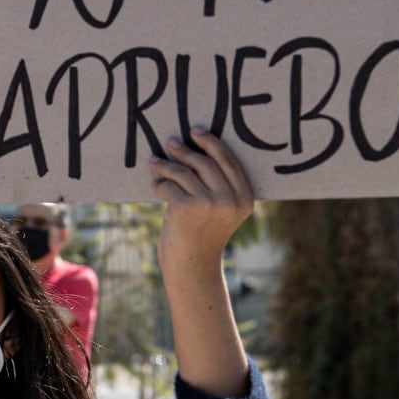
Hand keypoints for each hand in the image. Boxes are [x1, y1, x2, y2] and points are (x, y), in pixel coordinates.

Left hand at [149, 130, 254, 275]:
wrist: (191, 268)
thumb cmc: (202, 237)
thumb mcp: (219, 212)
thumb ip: (217, 187)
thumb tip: (194, 151)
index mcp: (244, 198)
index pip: (228, 161)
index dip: (212, 143)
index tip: (196, 131)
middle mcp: (230, 200)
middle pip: (205, 162)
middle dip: (185, 150)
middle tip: (170, 142)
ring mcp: (209, 203)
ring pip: (183, 172)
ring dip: (165, 165)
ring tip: (154, 162)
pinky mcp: (187, 207)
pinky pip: (169, 185)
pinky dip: (160, 183)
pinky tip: (156, 185)